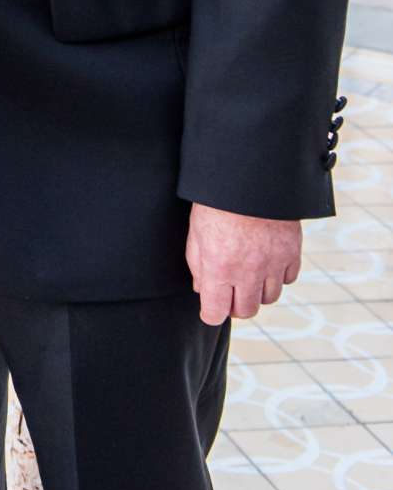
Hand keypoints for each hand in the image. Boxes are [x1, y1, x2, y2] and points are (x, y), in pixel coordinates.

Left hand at [186, 204, 300, 326]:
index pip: (215, 313)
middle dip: (235, 305)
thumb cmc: (217, 201)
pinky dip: (278, 276)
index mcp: (219, 267)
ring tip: (249, 273)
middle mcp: (248, 272)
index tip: (211, 307)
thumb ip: (197, 264)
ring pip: (269, 298)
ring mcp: (273, 264)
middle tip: (230, 291)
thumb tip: (201, 289)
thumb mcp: (196, 231)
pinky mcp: (292, 253)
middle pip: (245, 311)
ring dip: (257, 291)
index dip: (211, 313)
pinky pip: (288, 279)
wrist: (251, 176)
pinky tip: (268, 261)